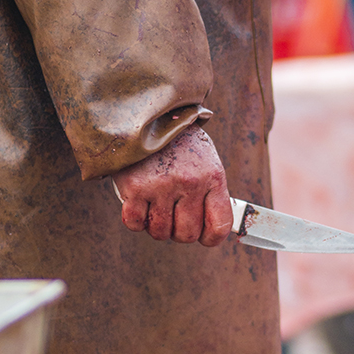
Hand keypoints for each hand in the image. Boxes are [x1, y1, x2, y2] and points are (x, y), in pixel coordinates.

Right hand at [113, 124, 232, 245]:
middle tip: (172, 216)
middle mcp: (189, 183)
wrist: (147, 114)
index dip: (211, 238)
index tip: (203, 236)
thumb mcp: (205, 161)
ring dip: (156, 226)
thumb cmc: (178, 143)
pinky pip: (134, 223)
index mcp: (212, 177)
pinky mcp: (135, 187)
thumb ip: (209, 193)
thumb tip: (211, 230)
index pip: (219, 226)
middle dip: (179, 232)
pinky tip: (138, 205)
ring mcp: (161, 186)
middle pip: (187, 234)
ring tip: (155, 207)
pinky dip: (135, 220)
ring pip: (160, 232)